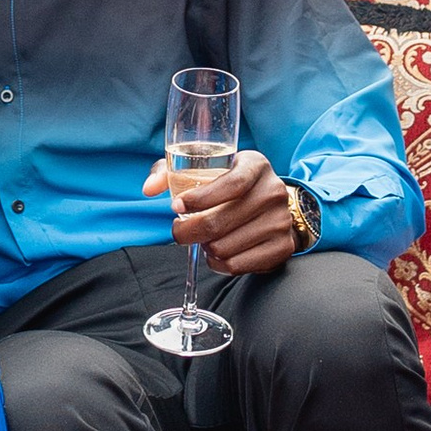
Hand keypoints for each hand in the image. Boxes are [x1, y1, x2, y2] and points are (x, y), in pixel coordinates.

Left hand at [144, 145, 301, 278]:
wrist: (273, 207)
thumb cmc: (230, 187)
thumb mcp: (207, 170)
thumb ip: (172, 173)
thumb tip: (149, 188)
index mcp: (256, 166)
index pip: (231, 184)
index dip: (199, 199)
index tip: (176, 207)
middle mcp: (273, 192)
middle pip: (220, 221)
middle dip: (188, 231)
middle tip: (179, 232)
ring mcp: (281, 222)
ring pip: (224, 247)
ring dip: (205, 247)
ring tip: (204, 239)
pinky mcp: (282, 248)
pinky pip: (236, 265)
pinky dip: (218, 263)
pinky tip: (216, 252)